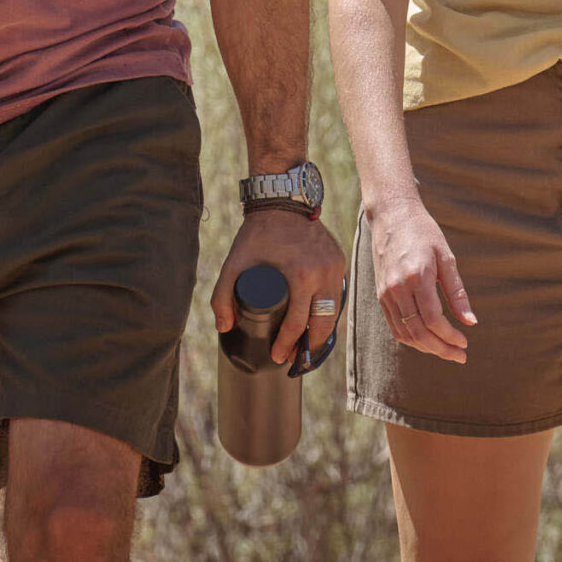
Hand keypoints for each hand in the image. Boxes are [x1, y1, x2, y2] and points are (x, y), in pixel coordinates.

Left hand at [210, 208, 348, 365]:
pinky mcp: (339, 261)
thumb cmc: (257, 234)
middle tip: (294, 360)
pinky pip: (338, 295)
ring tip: (306, 348)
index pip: (299, 322)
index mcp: (302, 276)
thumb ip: (221, 296)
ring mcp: (336, 267)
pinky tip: (318, 324)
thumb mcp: (233, 264)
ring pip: (335, 312)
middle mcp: (325, 273)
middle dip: (310, 348)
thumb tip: (224, 328)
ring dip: (323, 334)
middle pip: (323, 324)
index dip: (288, 344)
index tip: (277, 356)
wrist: (282, 202)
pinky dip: (329, 313)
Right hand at [368, 197, 473, 362]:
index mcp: (417, 276)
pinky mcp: (380, 295)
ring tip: (446, 351)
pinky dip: (411, 339)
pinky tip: (427, 341)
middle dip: (441, 349)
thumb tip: (470, 322)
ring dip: (427, 347)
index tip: (465, 343)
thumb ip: (457, 292)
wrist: (391, 215)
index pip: (433, 320)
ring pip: (405, 333)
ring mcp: (386, 293)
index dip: (450, 336)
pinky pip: (394, 326)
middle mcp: (397, 288)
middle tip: (460, 356)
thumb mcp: (446, 258)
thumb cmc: (424, 233)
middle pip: (419, 332)